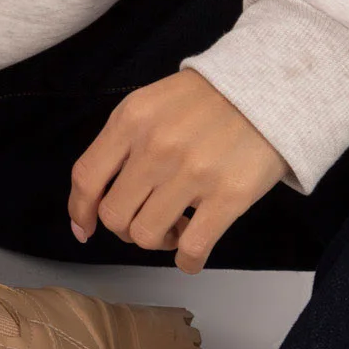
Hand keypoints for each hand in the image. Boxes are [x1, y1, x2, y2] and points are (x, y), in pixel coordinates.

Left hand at [68, 67, 289, 272]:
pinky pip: (191, 249)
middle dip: (125, 228)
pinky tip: (192, 250)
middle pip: (114, 215)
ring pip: (146, 236)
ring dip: (158, 242)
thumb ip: (121, 143)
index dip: (79, 211)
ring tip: (175, 226)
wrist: (268, 88)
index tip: (84, 228)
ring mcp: (192, 173)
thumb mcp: (151, 104)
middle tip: (146, 219)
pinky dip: (187, 260)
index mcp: (131, 120)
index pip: (87, 177)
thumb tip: (92, 201)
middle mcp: (156, 147)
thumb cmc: (206, 100)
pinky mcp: (227, 196)